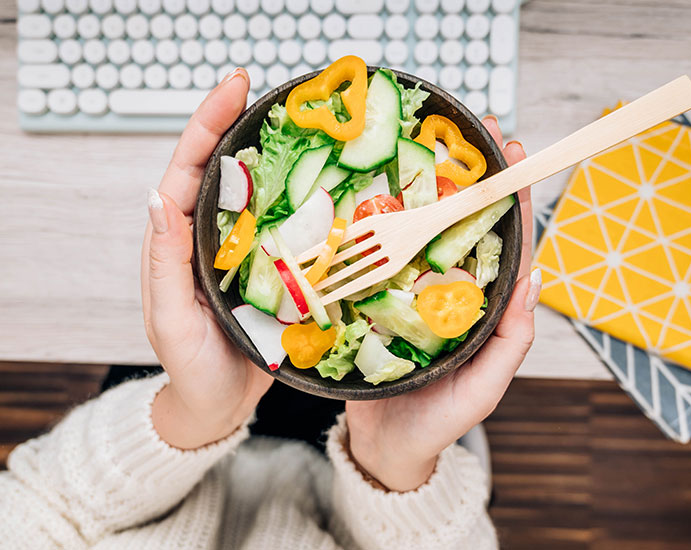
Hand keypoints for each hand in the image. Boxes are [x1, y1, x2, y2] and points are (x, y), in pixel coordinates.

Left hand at [141, 68, 272, 449]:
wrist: (219, 404)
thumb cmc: (191, 367)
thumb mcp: (171, 320)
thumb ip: (164, 263)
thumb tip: (158, 199)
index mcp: (177, 241)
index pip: (187, 170)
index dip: (207, 124)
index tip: (234, 88)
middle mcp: (208, 235)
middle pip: (221, 168)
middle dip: (240, 122)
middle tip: (268, 89)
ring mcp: (240, 248)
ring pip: (255, 191)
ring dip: (275, 154)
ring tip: (300, 122)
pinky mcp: (268, 265)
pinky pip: (283, 223)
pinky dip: (300, 198)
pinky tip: (322, 180)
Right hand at [345, 116, 539, 490]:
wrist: (383, 445)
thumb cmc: (437, 422)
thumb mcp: (482, 389)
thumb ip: (510, 341)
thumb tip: (533, 279)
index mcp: (483, 306)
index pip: (506, 243)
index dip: (512, 199)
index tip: (515, 155)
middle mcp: (451, 290)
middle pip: (465, 223)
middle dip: (472, 175)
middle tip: (475, 129)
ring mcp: (413, 291)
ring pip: (423, 230)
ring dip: (427, 187)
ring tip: (426, 144)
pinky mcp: (379, 297)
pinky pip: (382, 254)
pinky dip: (381, 222)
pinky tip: (375, 192)